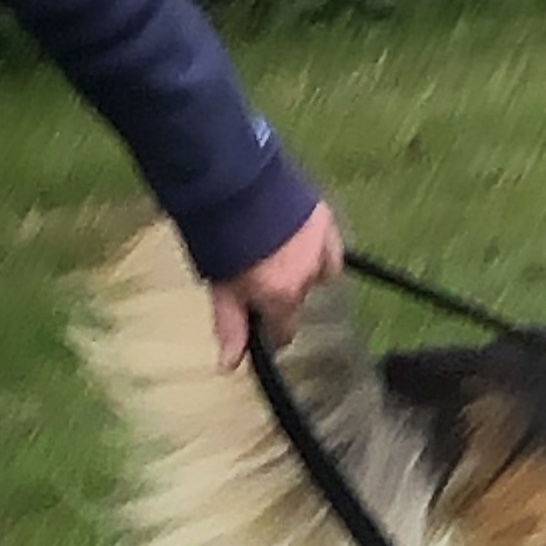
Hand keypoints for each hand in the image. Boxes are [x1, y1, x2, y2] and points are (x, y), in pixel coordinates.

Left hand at [210, 200, 346, 366]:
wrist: (228, 179)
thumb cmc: (217, 235)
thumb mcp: (219, 285)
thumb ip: (230, 324)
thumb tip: (229, 365)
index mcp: (282, 295)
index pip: (286, 330)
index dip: (272, 328)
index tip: (259, 317)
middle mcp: (309, 275)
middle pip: (300, 297)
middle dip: (283, 290)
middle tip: (257, 270)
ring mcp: (321, 244)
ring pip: (320, 269)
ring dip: (303, 266)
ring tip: (277, 249)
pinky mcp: (324, 216)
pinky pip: (327, 242)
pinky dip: (314, 244)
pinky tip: (294, 231)